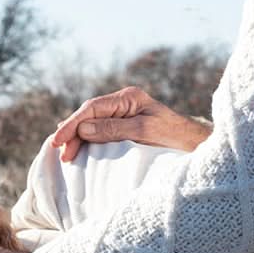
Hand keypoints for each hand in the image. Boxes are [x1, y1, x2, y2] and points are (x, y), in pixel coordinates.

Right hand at [51, 86, 211, 162]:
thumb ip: (114, 129)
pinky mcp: (124, 127)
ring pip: (92, 124)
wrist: (195, 145)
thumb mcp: (144, 132)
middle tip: (60, 153)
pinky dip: (87, 141)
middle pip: (89, 116)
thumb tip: (84, 129)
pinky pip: (100, 132)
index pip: (92, 108)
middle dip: (72, 133)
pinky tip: (77, 148)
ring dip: (78, 139)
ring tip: (65, 154)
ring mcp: (123, 114)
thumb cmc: (174, 136)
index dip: (73, 124)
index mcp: (128, 98)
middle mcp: (123, 103)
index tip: (59, 140)